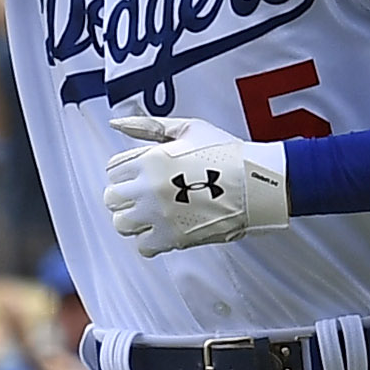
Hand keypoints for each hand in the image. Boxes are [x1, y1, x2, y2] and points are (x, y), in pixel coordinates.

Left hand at [105, 113, 289, 256]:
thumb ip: (148, 126)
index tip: (140, 175)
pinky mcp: (171, 238)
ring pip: (122, 224)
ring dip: (134, 219)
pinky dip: (150, 240)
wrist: (257, 182)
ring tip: (154, 212)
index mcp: (150, 159)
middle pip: (111, 198)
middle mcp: (149, 187)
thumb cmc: (227, 153)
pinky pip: (142, 246)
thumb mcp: (187, 128)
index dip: (126, 172)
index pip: (112, 170)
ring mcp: (159, 214)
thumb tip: (116, 123)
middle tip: (146, 195)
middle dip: (126, 196)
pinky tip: (165, 228)